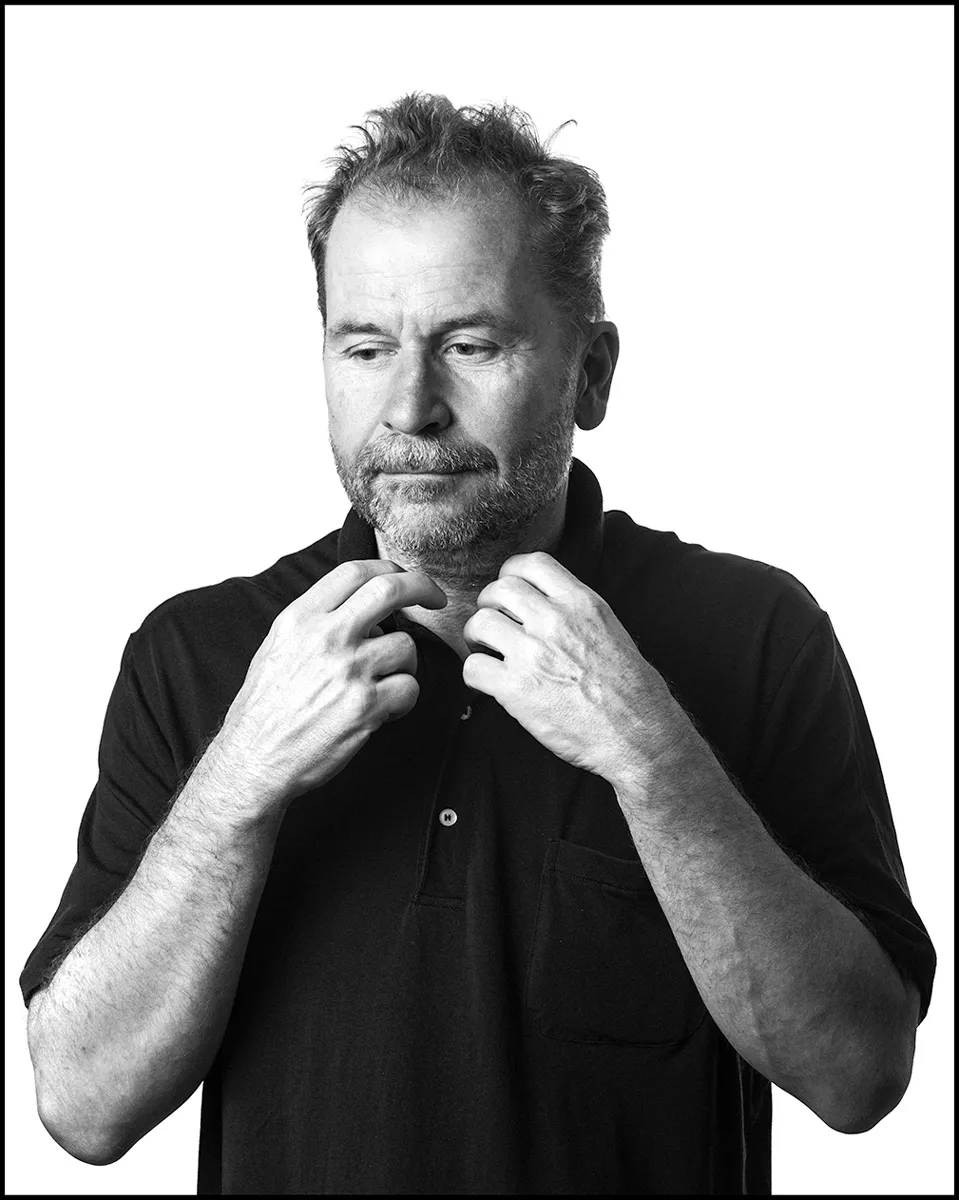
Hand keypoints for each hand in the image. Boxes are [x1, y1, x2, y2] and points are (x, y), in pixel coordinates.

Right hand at [217, 560, 446, 809]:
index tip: (405, 579)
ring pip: (406, 645)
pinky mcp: (367, 706)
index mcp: (301, 618)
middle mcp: (326, 637)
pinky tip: (383, 710)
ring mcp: (348, 670)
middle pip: (390, 589)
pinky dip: (404, 699)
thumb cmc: (265, 708)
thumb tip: (362, 607)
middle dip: (422, 588)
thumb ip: (317, 620)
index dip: (389, 569)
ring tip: (381, 684)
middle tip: (435, 599)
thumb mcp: (279, 647)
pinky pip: (410, 687)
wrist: (254, 760)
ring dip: (404, 664)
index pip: (354, 571)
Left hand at [461, 552, 685, 786]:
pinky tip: (488, 682)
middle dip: (489, 604)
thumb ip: (575, 611)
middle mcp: (554, 621)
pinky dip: (474, 675)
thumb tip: (545, 605)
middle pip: (499, 589)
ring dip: (476, 637)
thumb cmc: (631, 689)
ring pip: (479, 623)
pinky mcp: (516, 688)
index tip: (509, 592)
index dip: (512, 574)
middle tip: (493, 624)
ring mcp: (533, 653)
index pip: (531, 563)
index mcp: (581, 602)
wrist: (637, 734)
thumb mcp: (610, 630)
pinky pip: (473, 667)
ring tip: (487, 651)